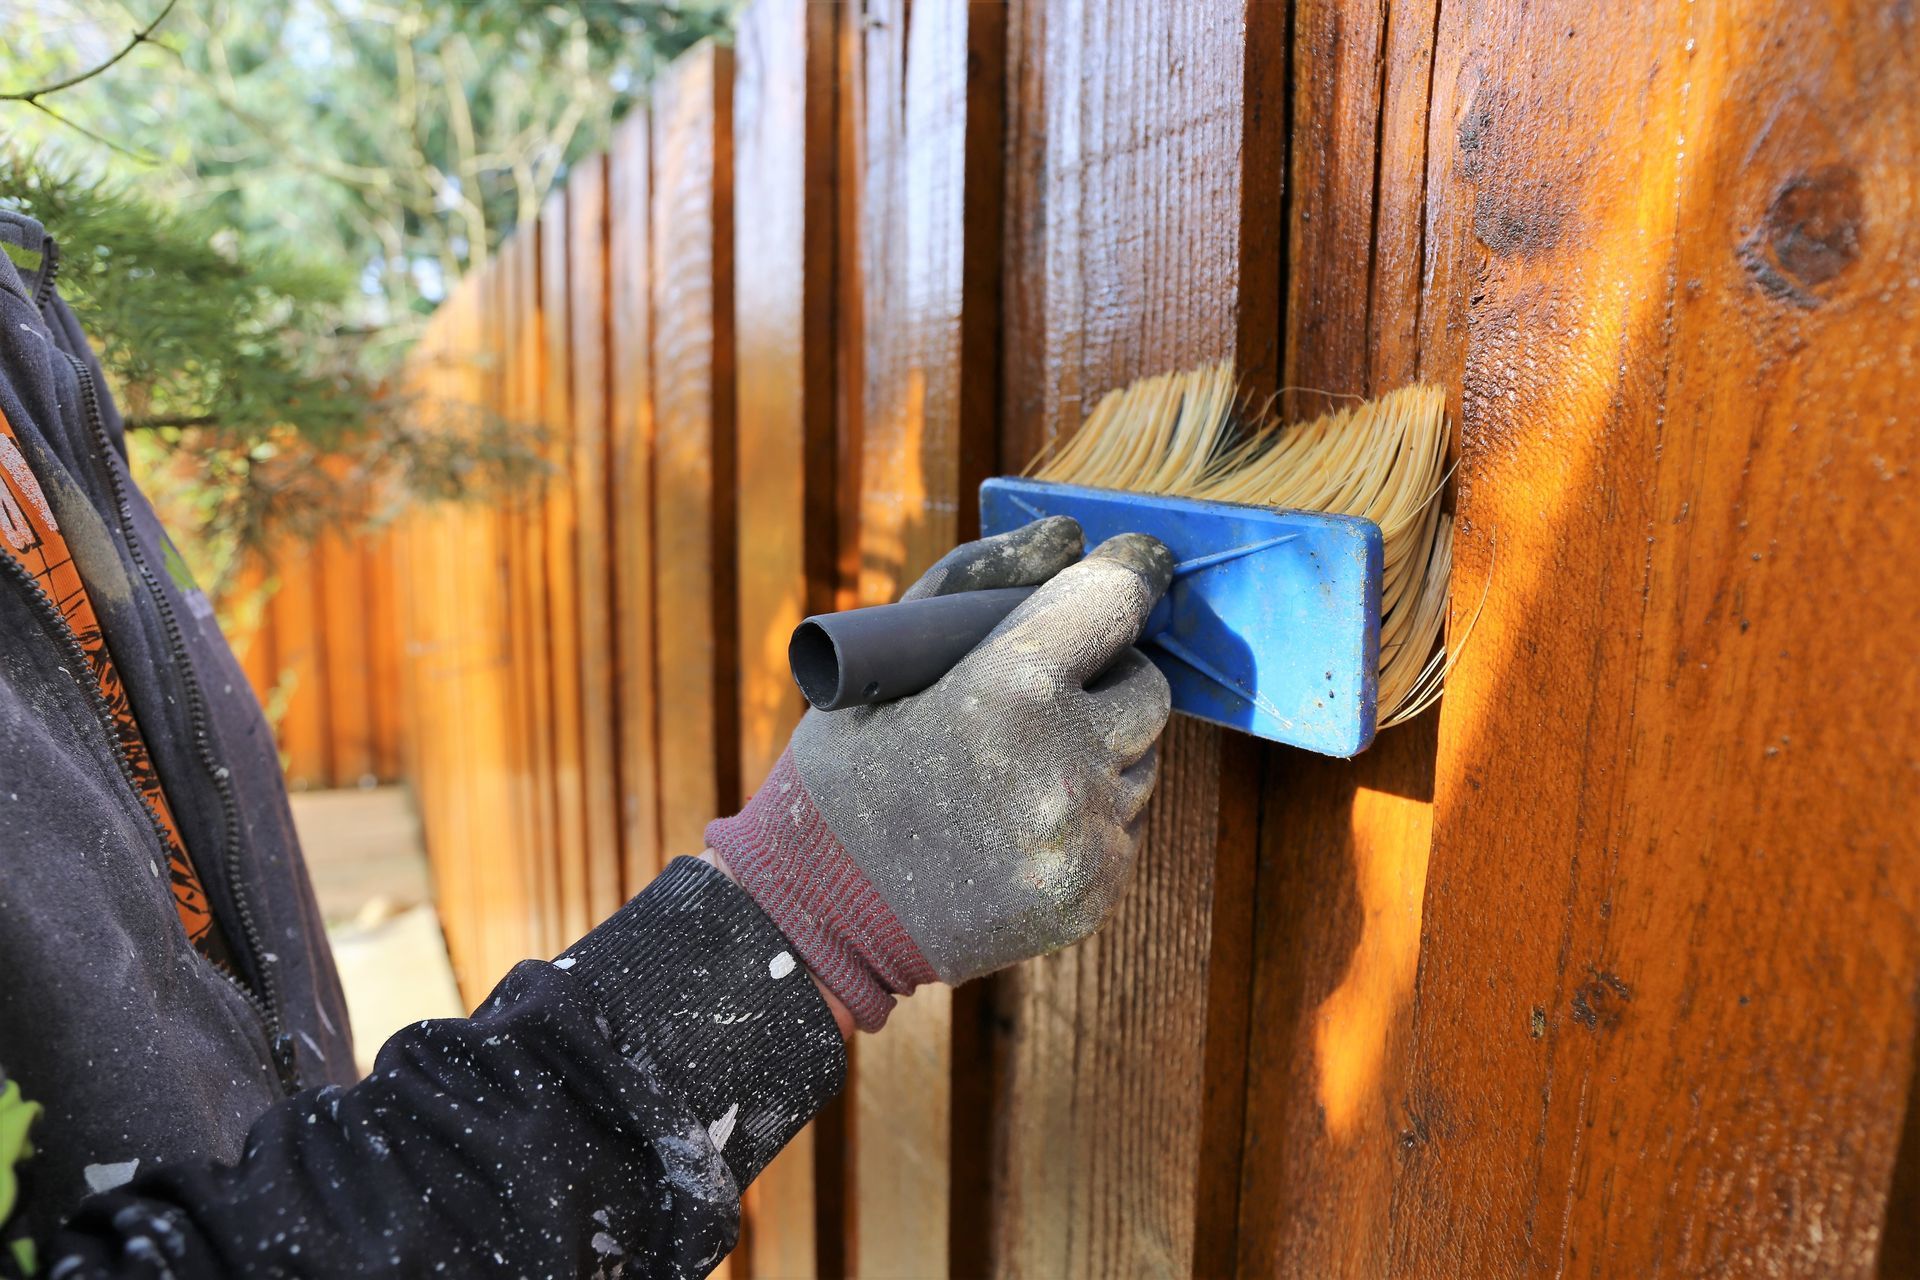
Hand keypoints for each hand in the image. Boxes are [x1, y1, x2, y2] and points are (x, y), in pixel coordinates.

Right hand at [706, 517, 1173, 1029]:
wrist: (815, 918)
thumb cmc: (845, 773)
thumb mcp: (886, 662)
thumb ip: (978, 582)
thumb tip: (1069, 538)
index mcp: (1010, 689)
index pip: (1117, 601)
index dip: (1126, 574)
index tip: (1131, 564)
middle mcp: (1062, 764)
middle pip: (1149, 685)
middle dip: (1109, 673)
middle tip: (1047, 688)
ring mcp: (1082, 838)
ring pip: (1141, 760)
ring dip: (1098, 749)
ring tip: (1012, 770)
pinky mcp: (1090, 893)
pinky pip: (1123, 827)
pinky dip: (1086, 815)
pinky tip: (1015, 824)